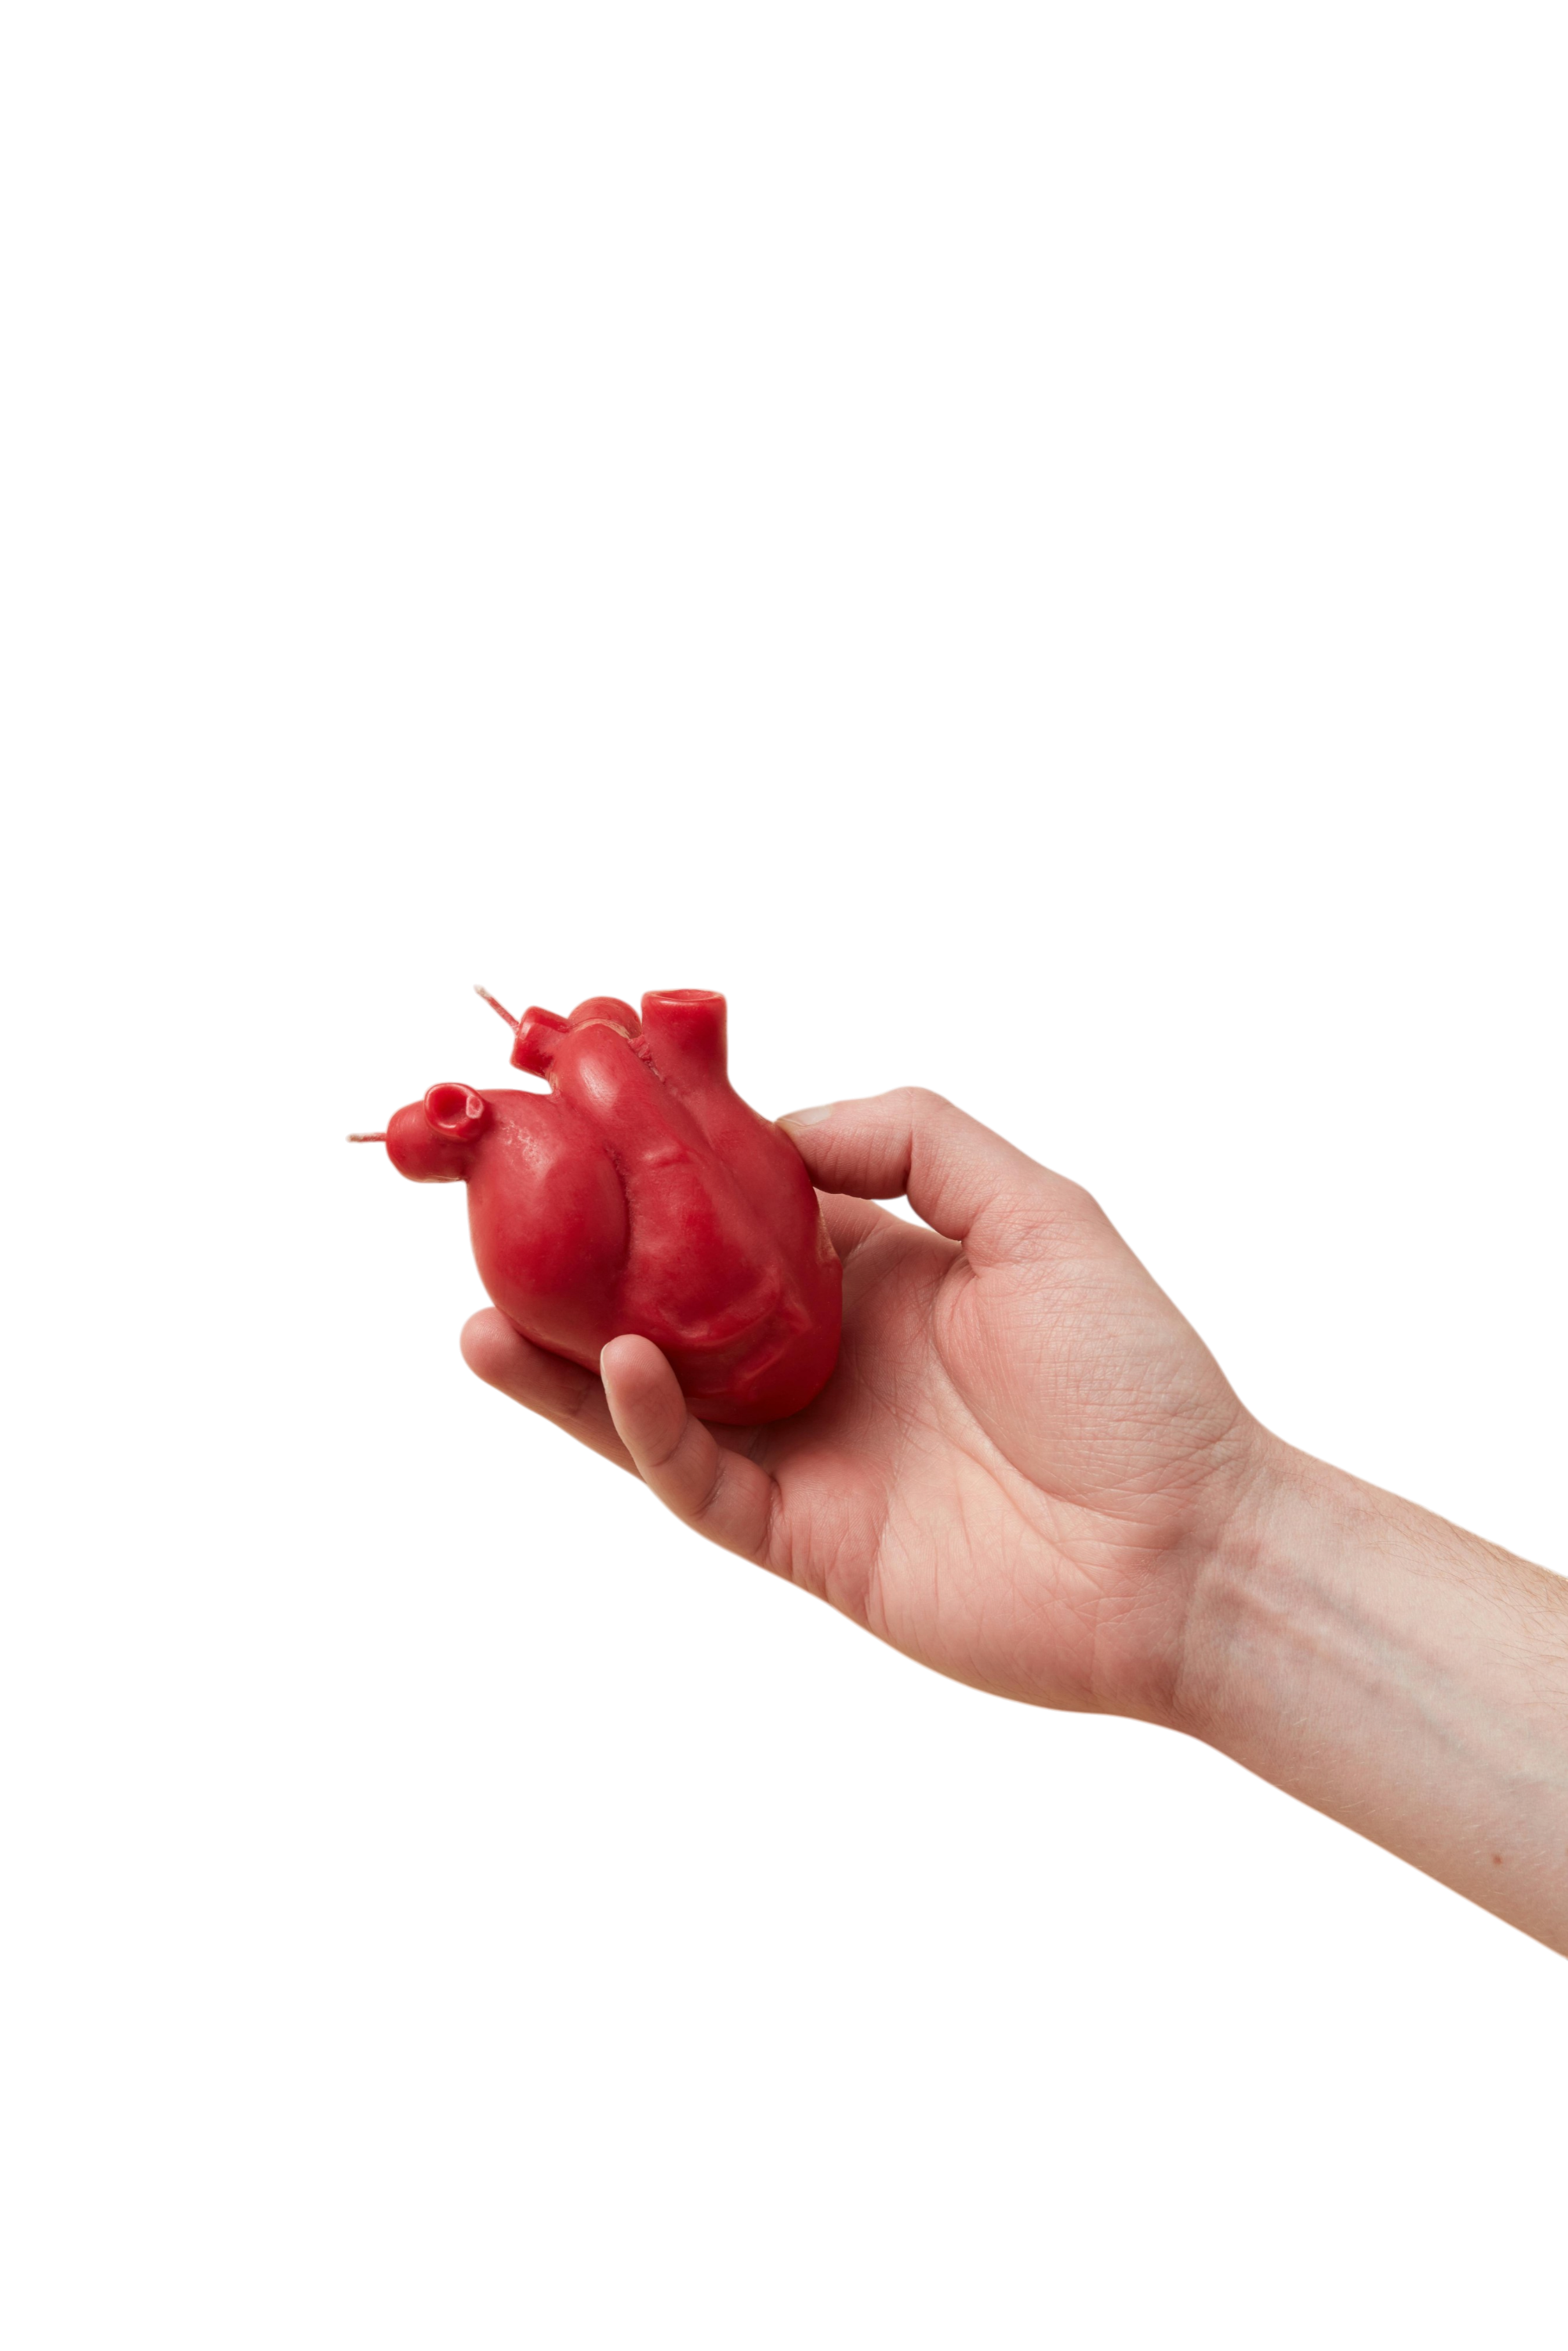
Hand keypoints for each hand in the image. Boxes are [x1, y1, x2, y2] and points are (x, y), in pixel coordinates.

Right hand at [458, 1086, 1269, 1728]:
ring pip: (657, 1407)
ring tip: (484, 1316)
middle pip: (676, 1311)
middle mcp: (828, 1361)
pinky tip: (609, 1369)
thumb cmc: (1135, 1379)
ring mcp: (809, 1454)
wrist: (1188, 1550)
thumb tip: (781, 1127)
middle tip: (499, 1224)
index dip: (669, 1173)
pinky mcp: (802, 1541)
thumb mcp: (1038, 1212)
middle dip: (586, 1273)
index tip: (592, 1122)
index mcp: (880, 1277)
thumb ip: (914, 1139)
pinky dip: (647, 1431)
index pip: (744, 1215)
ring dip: (565, 1368)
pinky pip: (700, 1482)